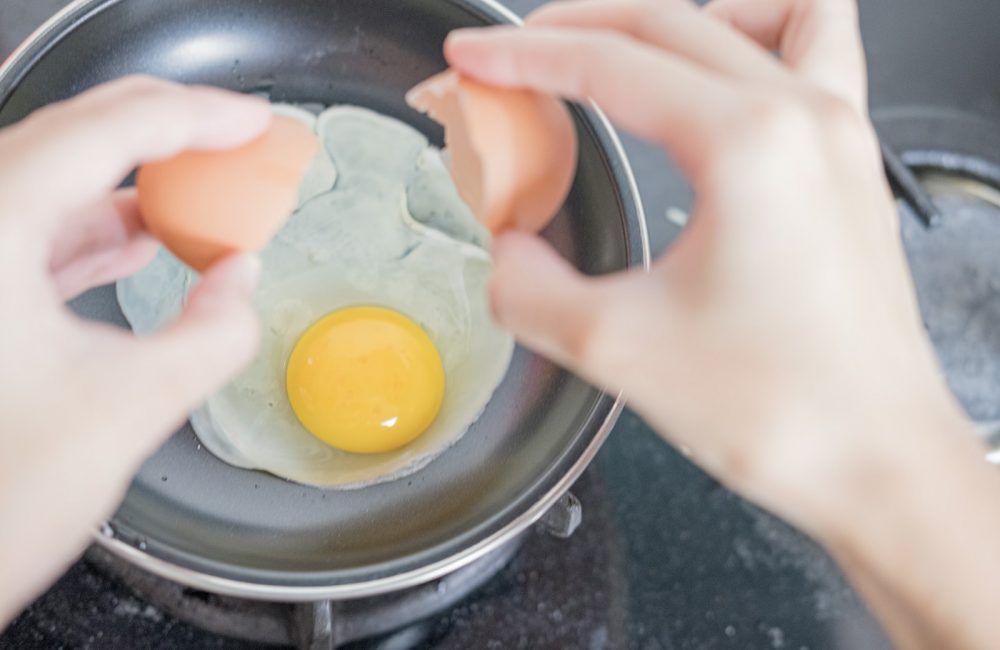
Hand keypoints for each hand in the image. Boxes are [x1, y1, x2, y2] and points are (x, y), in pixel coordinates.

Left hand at [0, 76, 267, 624]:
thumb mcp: (130, 408)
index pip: (105, 134)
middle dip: (165, 133)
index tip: (251, 121)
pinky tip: (143, 241)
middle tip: (235, 140)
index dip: (193, 116)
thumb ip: (211, 335)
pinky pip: (35, 229)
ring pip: (53, 181)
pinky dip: (96, 228)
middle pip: (73, 137)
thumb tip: (240, 283)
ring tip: (203, 197)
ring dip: (132, 184)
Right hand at [447, 1, 999, 647]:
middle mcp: (805, 118)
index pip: (610, 65)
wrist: (877, 464)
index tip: (474, 61)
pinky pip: (817, 52)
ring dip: (672, 19)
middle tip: (511, 57)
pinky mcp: (849, 166)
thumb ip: (529, 288)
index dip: (523, 56)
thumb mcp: (616, 348)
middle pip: (669, 22)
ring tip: (615, 51)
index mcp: (749, 145)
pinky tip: (717, 79)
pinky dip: (759, 38)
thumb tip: (506, 254)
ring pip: (757, 12)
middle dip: (573, 30)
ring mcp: (839, 135)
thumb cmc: (787, 410)